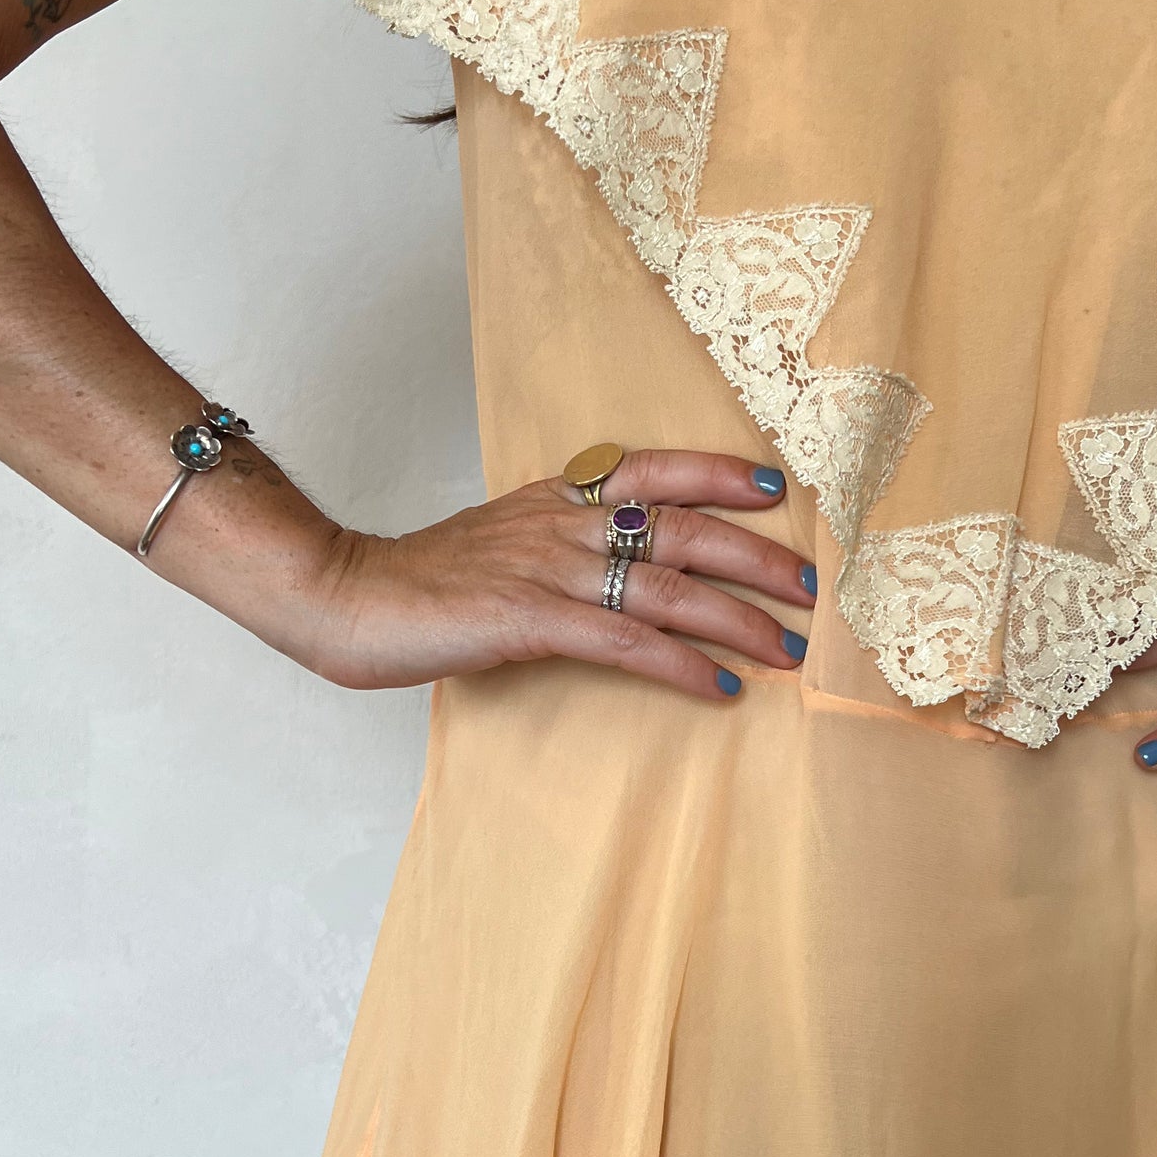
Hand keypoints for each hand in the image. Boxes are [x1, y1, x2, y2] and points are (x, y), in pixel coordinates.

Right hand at [295, 448, 816, 698]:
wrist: (345, 595)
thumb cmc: (422, 581)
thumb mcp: (500, 540)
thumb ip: (559, 542)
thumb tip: (621, 566)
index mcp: (557, 499)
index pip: (655, 469)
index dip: (720, 472)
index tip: (776, 484)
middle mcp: (564, 525)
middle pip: (686, 528)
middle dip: (759, 557)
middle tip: (812, 587)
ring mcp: (549, 570)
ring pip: (671, 588)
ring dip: (740, 620)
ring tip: (787, 649)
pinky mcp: (532, 620)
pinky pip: (629, 643)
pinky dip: (684, 666)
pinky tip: (721, 687)